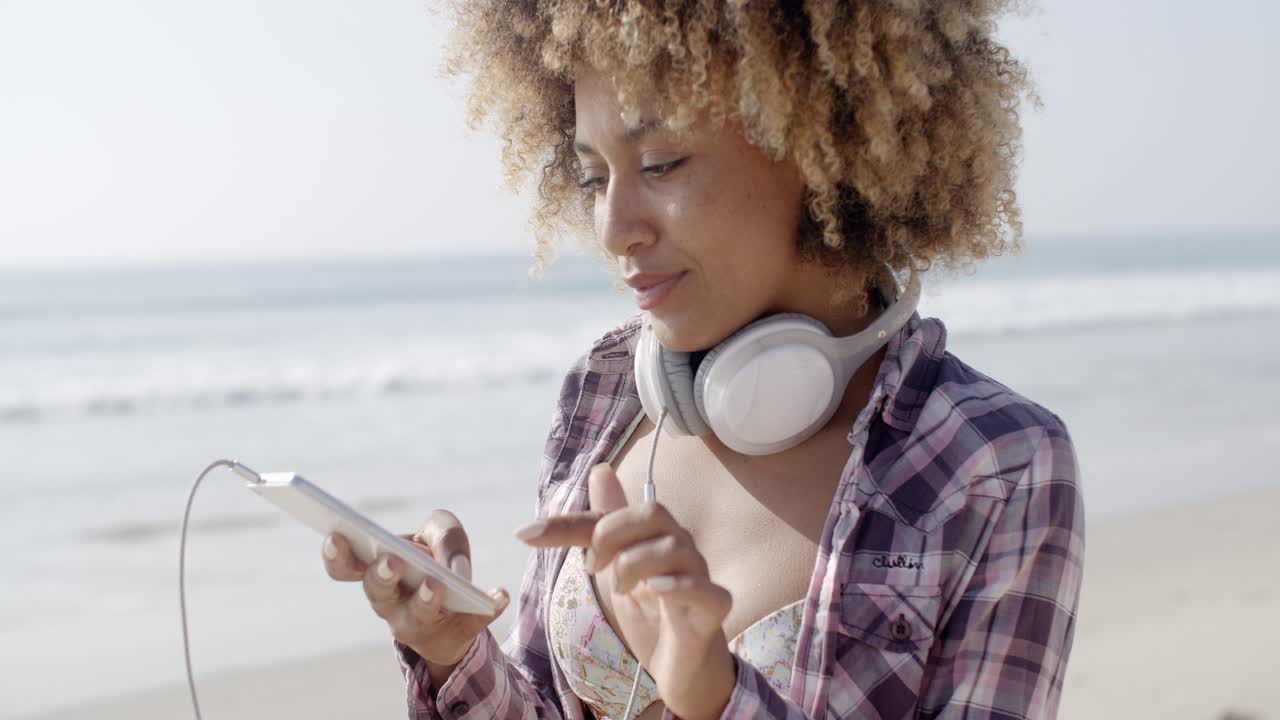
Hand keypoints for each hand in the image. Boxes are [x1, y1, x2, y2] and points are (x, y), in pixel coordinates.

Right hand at [321, 509, 508, 681]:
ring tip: (437, 583)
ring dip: (426, 598)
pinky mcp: (456, 634)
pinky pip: (472, 623)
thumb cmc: (436, 560)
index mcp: (376, 572)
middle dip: (382, 575)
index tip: (336, 535)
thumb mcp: (440, 536)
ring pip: (418, 615)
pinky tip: (499, 596)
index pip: (344, 567)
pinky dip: (488, 608)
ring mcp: (419, 624)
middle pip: (377, 592)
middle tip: (392, 561)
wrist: (456, 608)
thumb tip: (456, 567)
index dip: (336, 554)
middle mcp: (389, 603)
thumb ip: (445, 535)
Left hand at [515, 464, 735, 719]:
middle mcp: (681, 547)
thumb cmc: (652, 614)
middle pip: (651, 513)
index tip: (525, 534)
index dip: (568, 523)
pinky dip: (677, 587)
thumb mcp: (615, 570)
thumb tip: (600, 469)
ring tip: (622, 591)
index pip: (612, 514)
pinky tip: (655, 592)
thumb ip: (601, 527)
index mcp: (655, 535)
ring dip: (634, 566)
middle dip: (611, 535)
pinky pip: (703, 588)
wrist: (681, 666)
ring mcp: (701, 576)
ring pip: (672, 548)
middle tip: (593, 568)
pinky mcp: (715, 607)